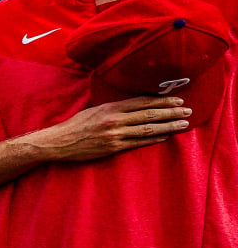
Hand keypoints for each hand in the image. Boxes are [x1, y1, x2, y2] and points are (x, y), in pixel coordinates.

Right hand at [28, 96, 190, 161]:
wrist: (58, 143)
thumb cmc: (75, 125)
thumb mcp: (93, 110)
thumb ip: (113, 108)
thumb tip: (134, 105)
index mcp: (110, 107)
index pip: (142, 102)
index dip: (162, 101)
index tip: (177, 99)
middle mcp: (115, 120)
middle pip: (149, 114)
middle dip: (171, 112)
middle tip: (188, 110)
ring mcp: (115, 135)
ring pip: (148, 129)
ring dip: (168, 126)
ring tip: (183, 124)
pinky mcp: (113, 148)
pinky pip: (138, 143)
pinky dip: (154, 139)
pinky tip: (165, 137)